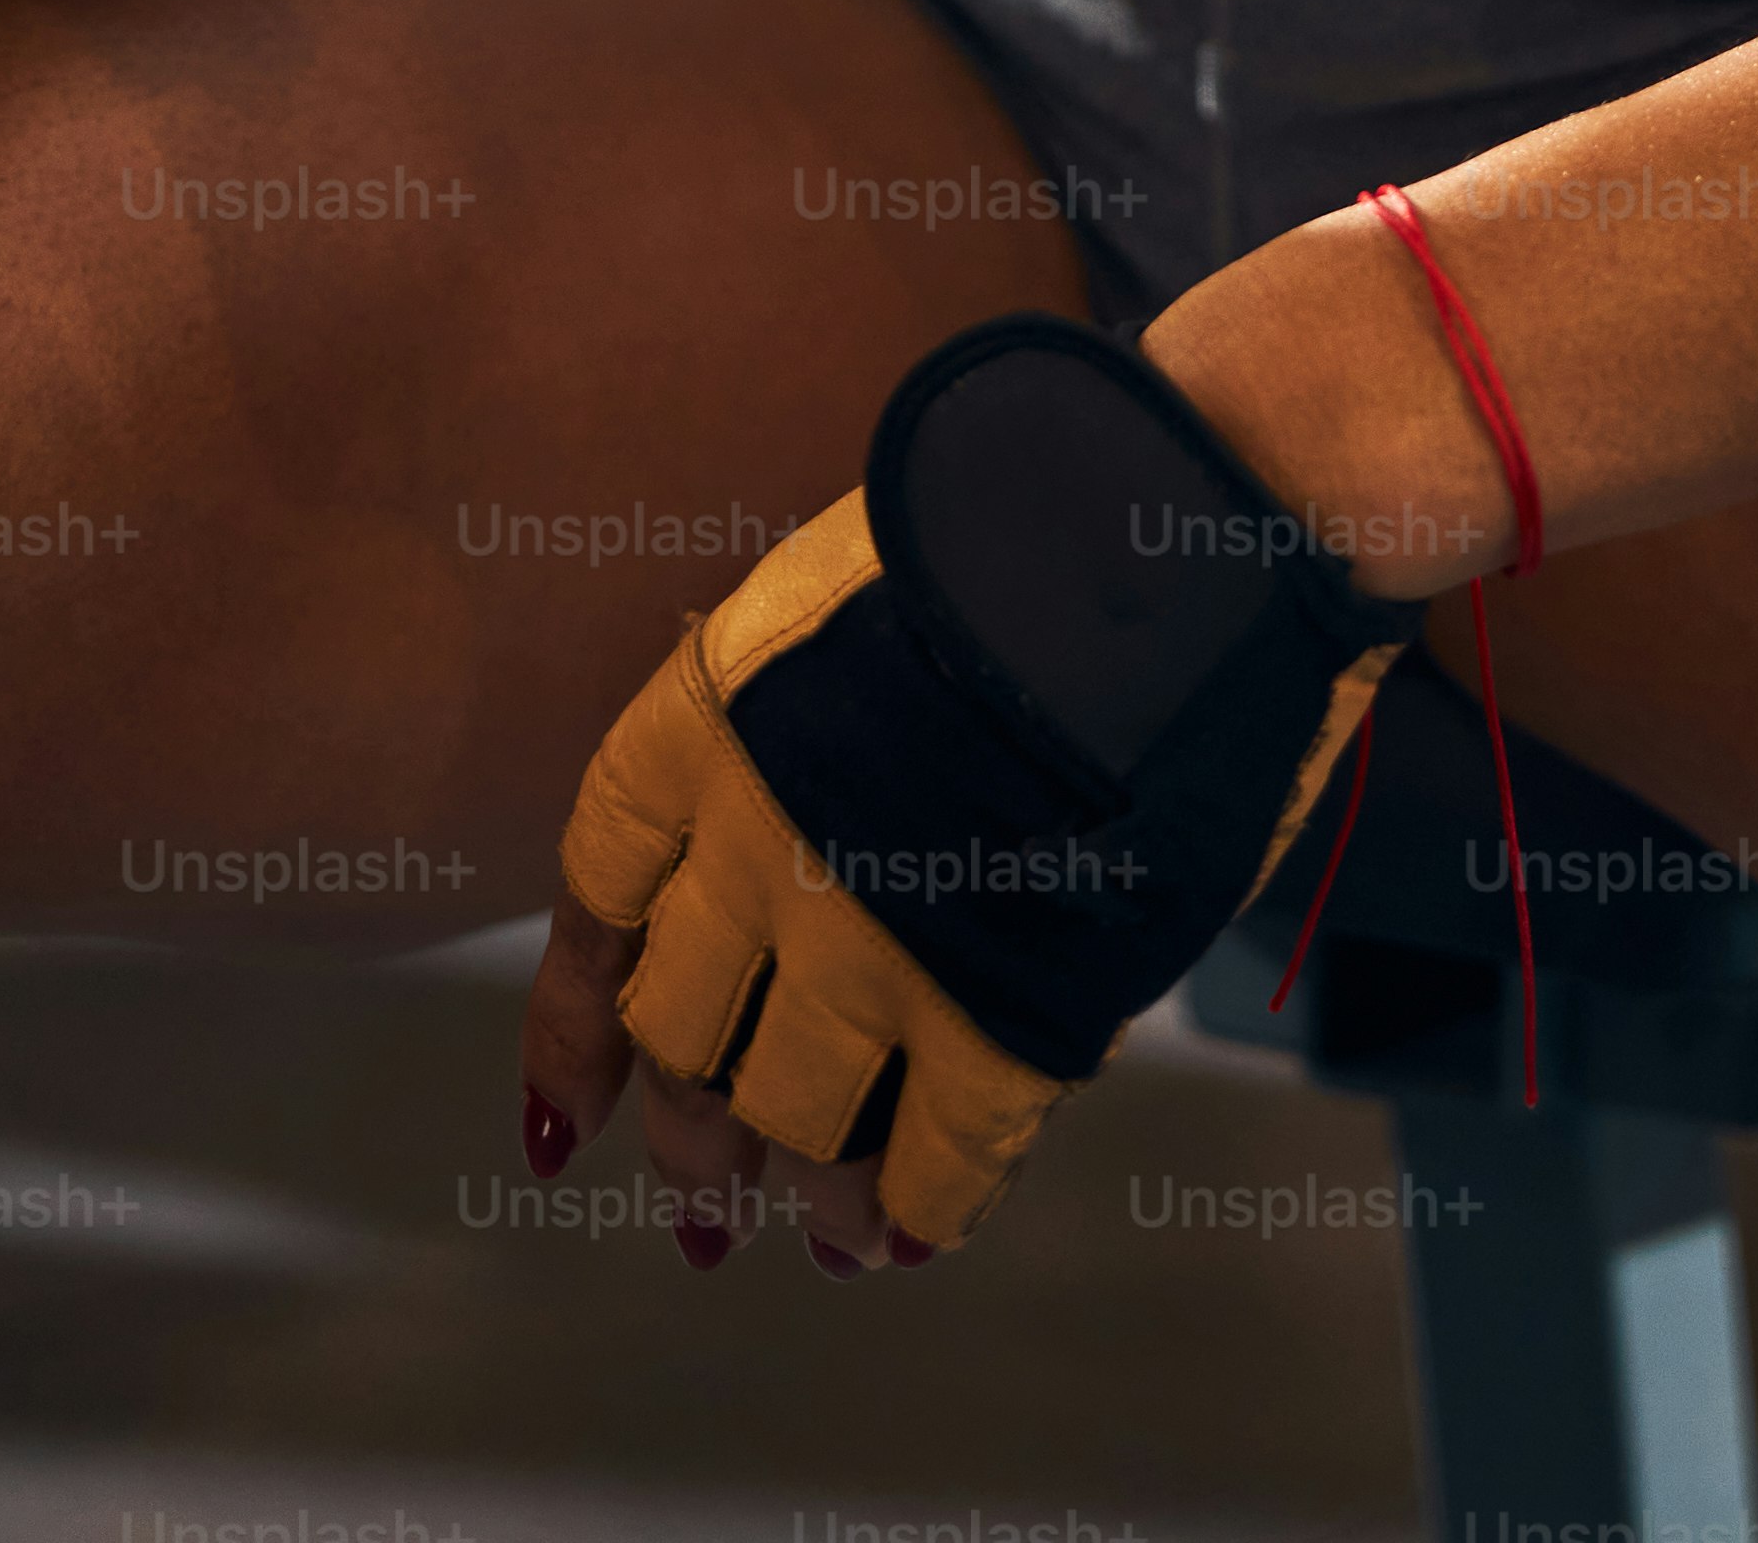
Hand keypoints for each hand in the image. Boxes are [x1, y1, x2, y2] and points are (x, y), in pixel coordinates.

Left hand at [511, 321, 1410, 1273]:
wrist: (1190, 522)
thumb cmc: (1039, 527)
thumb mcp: (850, 593)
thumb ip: (793, 731)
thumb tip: (767, 853)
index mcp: (708, 715)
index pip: (599, 903)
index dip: (573, 1029)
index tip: (567, 1117)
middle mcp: (762, 838)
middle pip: (681, 1033)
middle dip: (692, 1134)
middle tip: (712, 1197)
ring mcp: (879, 930)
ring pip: (790, 1114)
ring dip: (802, 1188)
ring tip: (825, 1229)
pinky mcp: (1006, 999)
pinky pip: (939, 1150)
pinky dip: (920, 1206)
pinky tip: (910, 1235)